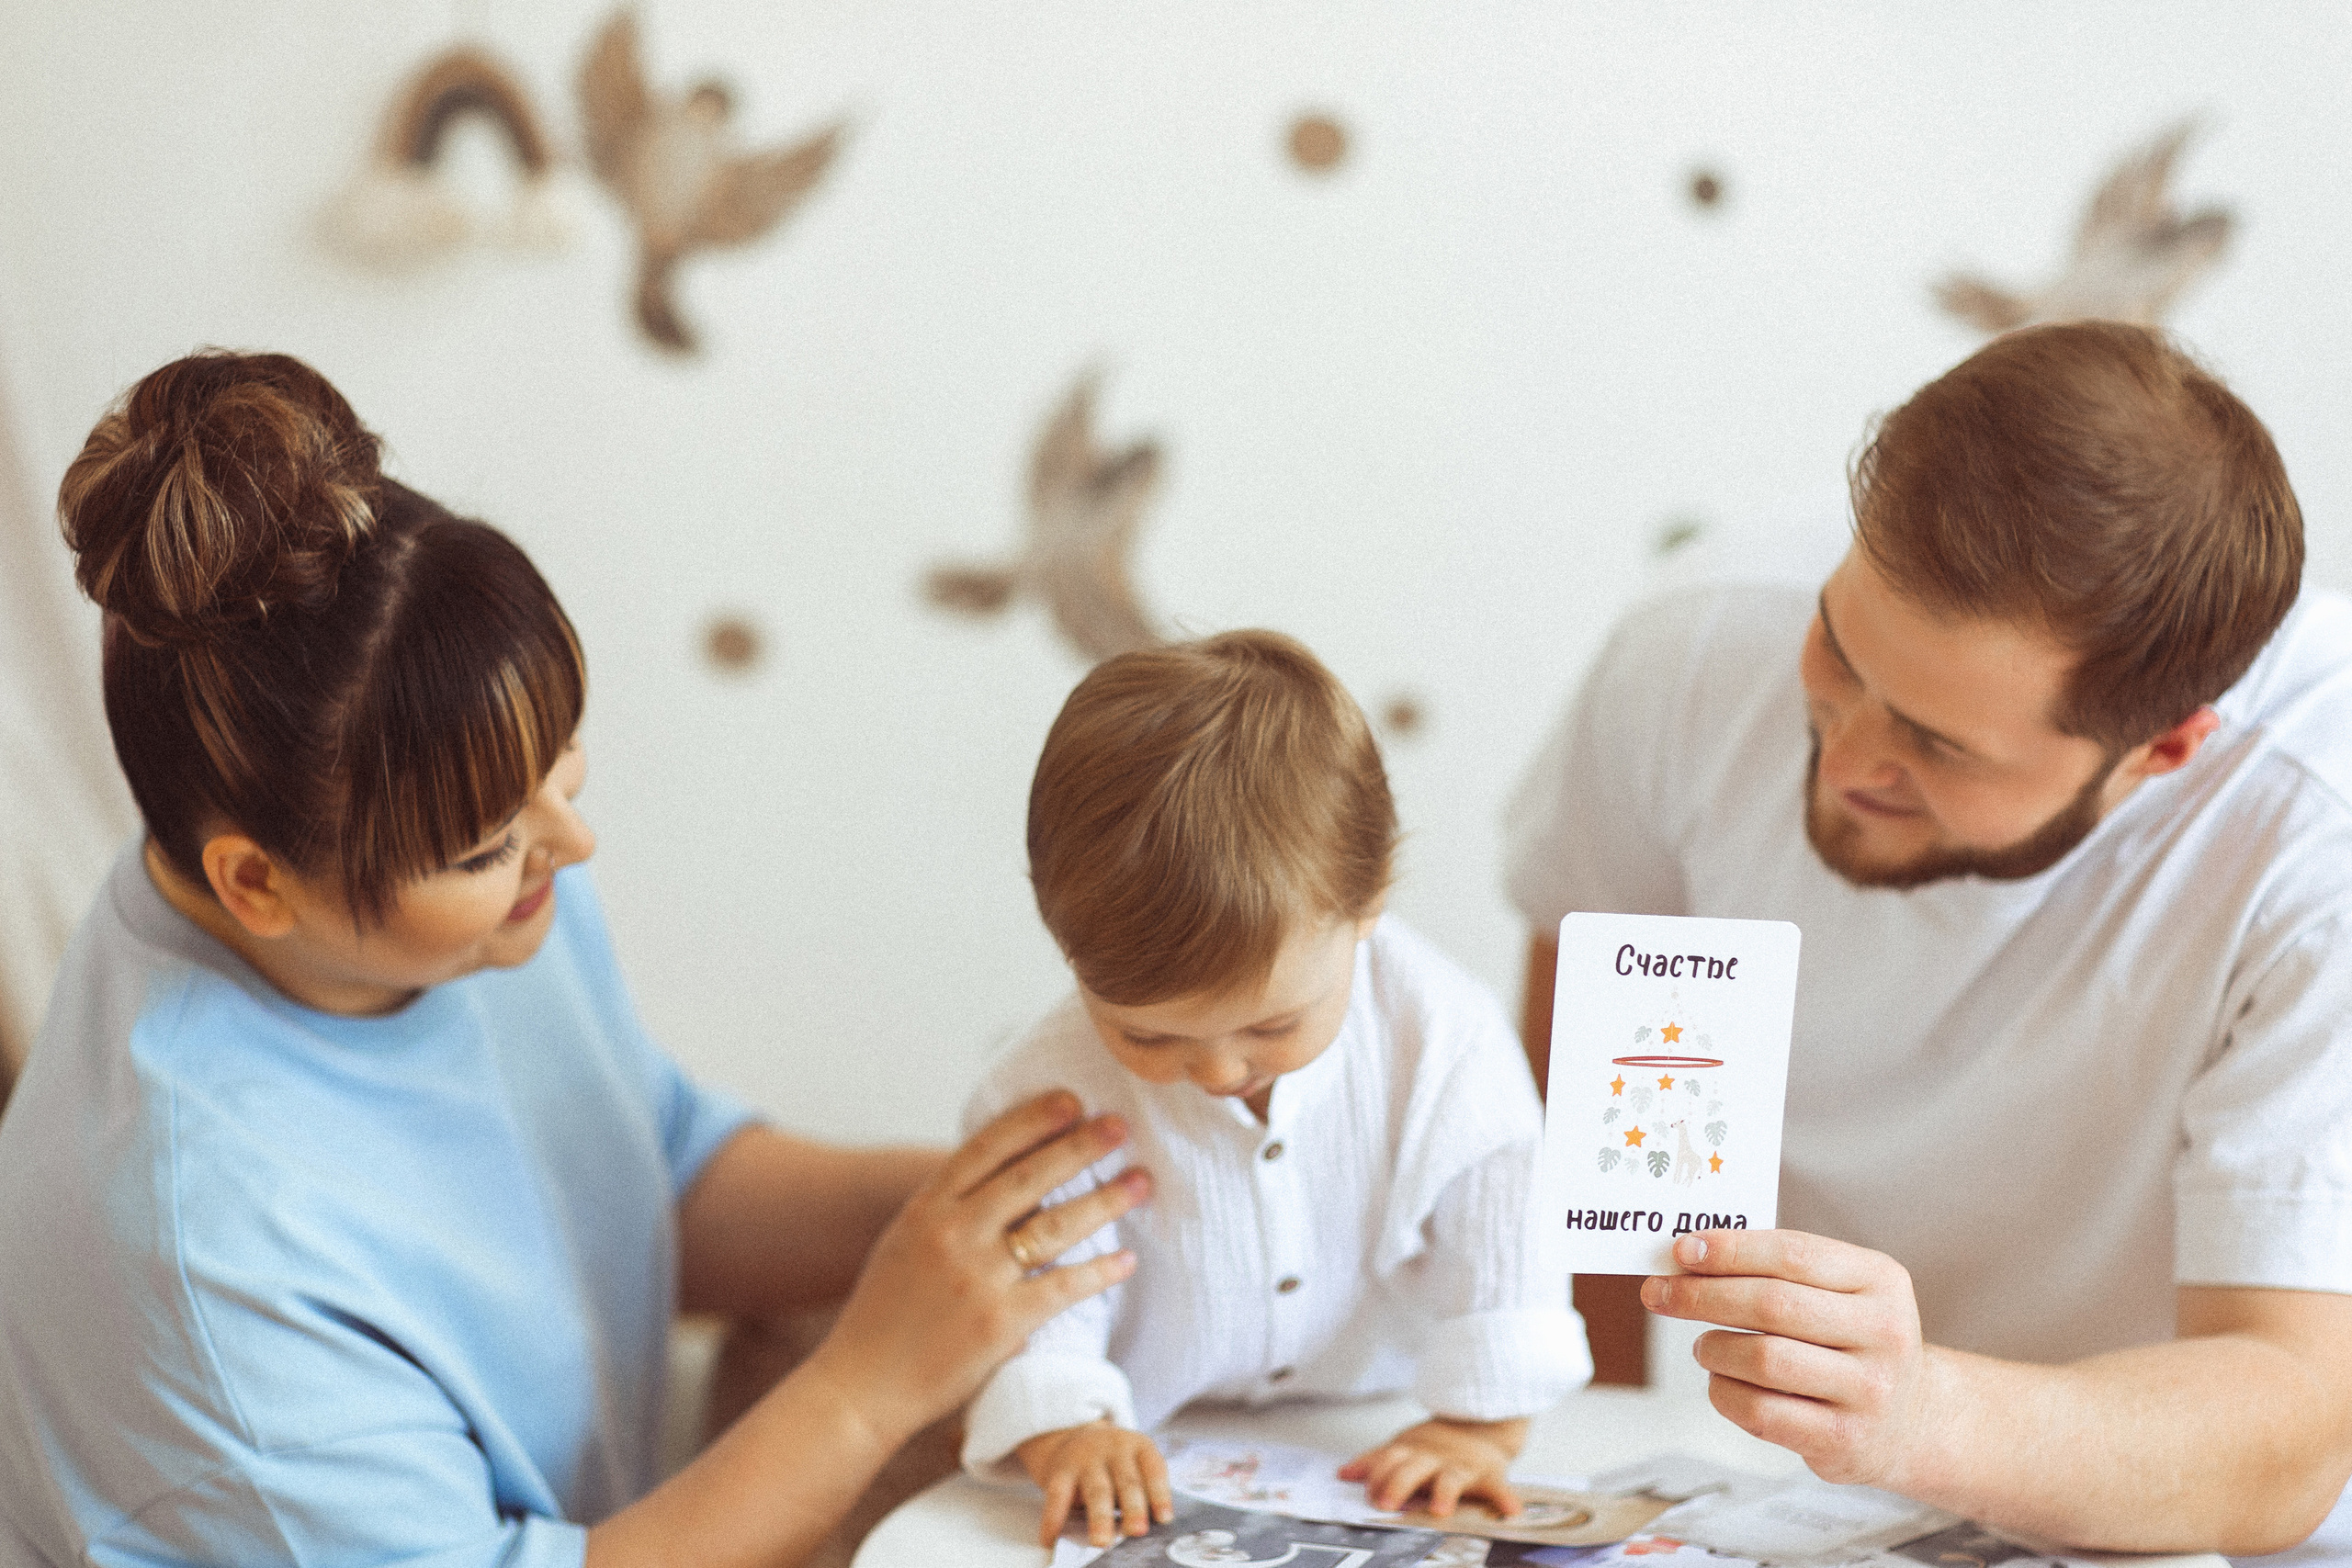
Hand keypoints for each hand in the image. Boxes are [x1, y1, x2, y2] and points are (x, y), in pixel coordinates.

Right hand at [805, 1092, 1152, 1446]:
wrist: (860, 1385)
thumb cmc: (884, 1314)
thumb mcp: (905, 1242)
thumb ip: (949, 1209)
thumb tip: (1006, 1175)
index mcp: (926, 1208)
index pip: (987, 1148)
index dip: (1032, 1120)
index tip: (1071, 1099)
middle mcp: (952, 1234)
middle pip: (1029, 1177)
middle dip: (1081, 1146)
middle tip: (1120, 1126)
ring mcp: (976, 1277)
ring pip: (1055, 1226)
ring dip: (1105, 1200)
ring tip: (1141, 1182)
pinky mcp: (999, 1323)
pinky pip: (1062, 1287)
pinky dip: (1099, 1271)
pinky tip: (1126, 1261)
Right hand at [1016, 1418, 1174, 1547]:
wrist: (1074, 1436)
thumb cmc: (1115, 1463)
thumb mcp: (1135, 1464)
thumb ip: (1144, 1491)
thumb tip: (1151, 1529)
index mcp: (1139, 1447)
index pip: (1154, 1470)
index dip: (1160, 1494)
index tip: (1165, 1519)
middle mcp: (1114, 1449)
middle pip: (1127, 1481)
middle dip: (1133, 1507)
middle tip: (1137, 1531)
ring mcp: (1086, 1459)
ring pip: (1096, 1490)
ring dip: (1099, 1517)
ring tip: (1101, 1542)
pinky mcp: (1060, 1471)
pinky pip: (1057, 1496)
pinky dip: (1053, 1519)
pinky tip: (1051, 1539)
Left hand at [1339, 1417, 1527, 1517]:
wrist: (1480, 1423)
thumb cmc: (1435, 1446)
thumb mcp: (1403, 1447)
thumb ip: (1375, 1461)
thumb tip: (1342, 1474)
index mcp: (1411, 1452)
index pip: (1387, 1460)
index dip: (1375, 1476)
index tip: (1366, 1495)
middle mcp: (1433, 1458)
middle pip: (1411, 1468)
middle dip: (1397, 1484)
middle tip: (1385, 1503)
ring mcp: (1460, 1466)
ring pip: (1450, 1478)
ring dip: (1444, 1493)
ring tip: (1440, 1510)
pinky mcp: (1489, 1474)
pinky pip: (1499, 1487)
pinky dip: (1505, 1498)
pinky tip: (1511, 1511)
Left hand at [1640, 1229, 1935, 1488]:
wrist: (1912, 1420)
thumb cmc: (1855, 1342)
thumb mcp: (1843, 1291)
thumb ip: (1779, 1269)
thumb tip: (1691, 1256)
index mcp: (1881, 1280)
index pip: (1793, 1254)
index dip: (1730, 1250)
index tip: (1682, 1250)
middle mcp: (1884, 1333)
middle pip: (1772, 1304)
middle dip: (1701, 1295)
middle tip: (1659, 1292)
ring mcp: (1868, 1391)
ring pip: (1763, 1359)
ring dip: (1714, 1347)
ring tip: (1704, 1345)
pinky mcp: (1844, 1439)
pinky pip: (1761, 1411)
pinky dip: (1724, 1392)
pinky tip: (1722, 1382)